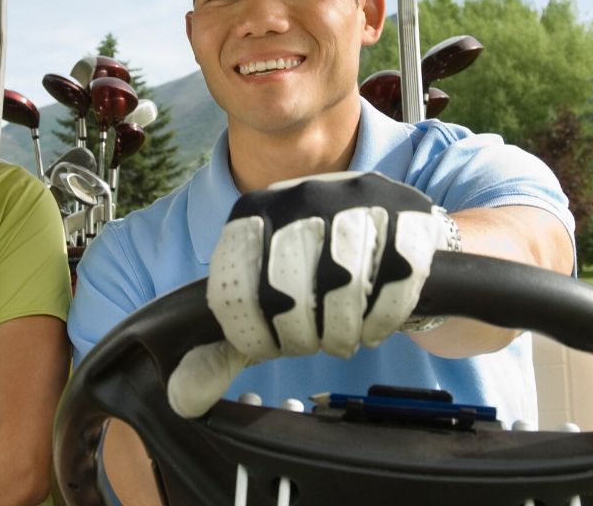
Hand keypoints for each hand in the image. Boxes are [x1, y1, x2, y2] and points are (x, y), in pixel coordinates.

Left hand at [167, 172, 452, 417]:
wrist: (398, 238)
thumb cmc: (320, 277)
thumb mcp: (266, 304)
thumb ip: (224, 351)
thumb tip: (182, 398)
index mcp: (254, 210)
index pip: (233, 284)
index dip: (250, 332)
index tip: (267, 345)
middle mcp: (302, 193)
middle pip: (287, 289)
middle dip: (299, 334)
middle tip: (310, 342)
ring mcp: (359, 198)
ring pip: (344, 284)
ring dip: (342, 331)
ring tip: (342, 336)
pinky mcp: (410, 214)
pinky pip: (397, 278)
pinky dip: (384, 318)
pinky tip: (374, 323)